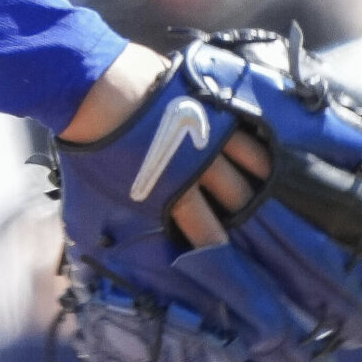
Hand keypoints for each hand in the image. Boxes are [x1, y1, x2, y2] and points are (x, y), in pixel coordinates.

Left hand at [61, 44, 270, 249]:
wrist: (97, 92)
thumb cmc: (90, 151)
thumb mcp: (90, 203)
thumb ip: (104, 232)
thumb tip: (90, 269)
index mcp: (171, 197)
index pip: (205, 234)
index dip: (218, 250)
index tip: (231, 259)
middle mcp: (198, 173)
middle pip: (234, 203)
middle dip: (245, 219)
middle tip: (257, 230)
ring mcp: (210, 141)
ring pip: (248, 173)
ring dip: (257, 188)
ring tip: (266, 200)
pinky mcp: (216, 114)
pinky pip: (249, 140)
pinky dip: (261, 155)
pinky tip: (271, 165)